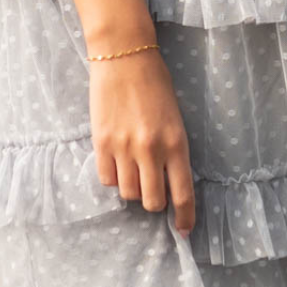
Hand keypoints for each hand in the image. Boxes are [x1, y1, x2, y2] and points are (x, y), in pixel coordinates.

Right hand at [89, 48, 195, 234]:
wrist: (125, 56)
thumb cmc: (155, 85)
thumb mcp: (175, 119)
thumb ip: (173, 151)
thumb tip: (169, 183)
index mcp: (176, 143)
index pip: (183, 194)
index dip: (185, 217)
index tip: (184, 230)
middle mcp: (151, 150)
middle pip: (152, 201)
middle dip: (155, 203)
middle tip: (154, 190)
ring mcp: (124, 148)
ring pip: (128, 193)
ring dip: (133, 188)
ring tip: (134, 169)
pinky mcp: (101, 143)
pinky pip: (106, 179)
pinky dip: (113, 177)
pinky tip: (117, 161)